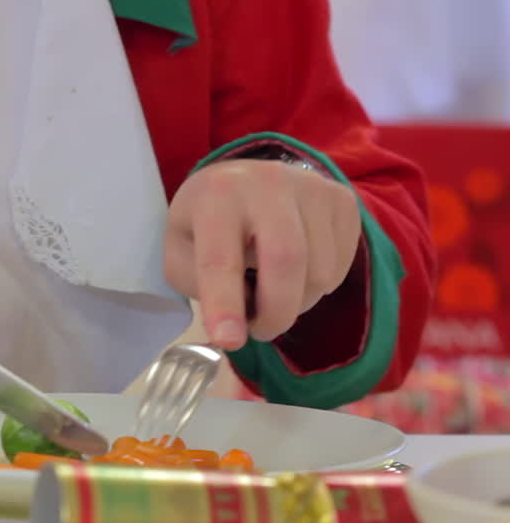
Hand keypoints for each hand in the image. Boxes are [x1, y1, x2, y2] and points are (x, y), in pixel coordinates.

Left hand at [164, 158, 361, 350]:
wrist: (244, 181)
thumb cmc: (207, 224)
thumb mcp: (181, 251)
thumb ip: (199, 285)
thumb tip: (235, 322)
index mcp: (216, 195)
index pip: (221, 258)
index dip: (225, 305)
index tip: (230, 341)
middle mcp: (267, 182)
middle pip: (287, 260)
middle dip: (276, 312)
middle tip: (260, 330)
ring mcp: (311, 187)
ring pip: (320, 270)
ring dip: (298, 302)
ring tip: (272, 292)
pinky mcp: (341, 200)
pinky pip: (341, 264)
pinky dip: (318, 286)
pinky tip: (296, 272)